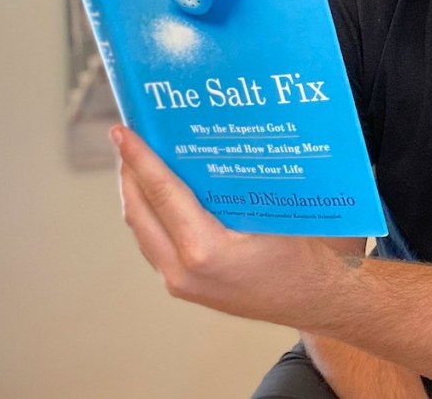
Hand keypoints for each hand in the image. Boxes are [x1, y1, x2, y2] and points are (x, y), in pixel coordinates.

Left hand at [111, 124, 332, 325]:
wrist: (309, 299)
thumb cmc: (298, 254)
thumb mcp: (270, 211)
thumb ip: (234, 185)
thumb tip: (206, 143)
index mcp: (205, 249)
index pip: (162, 193)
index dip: (140, 158)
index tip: (122, 132)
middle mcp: (182, 270)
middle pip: (138, 212)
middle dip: (129, 172)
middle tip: (126, 139)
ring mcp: (177, 282)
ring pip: (141, 229)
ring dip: (135, 194)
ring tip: (137, 161)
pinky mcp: (180, 286)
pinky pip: (152, 244)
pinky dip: (149, 215)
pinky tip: (157, 194)